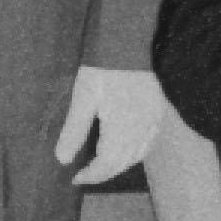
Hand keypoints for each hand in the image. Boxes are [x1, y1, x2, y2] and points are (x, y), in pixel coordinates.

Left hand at [55, 64, 167, 185]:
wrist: (127, 43)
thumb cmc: (103, 69)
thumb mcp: (83, 98)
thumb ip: (74, 131)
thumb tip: (63, 159)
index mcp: (121, 128)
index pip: (106, 164)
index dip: (91, 175)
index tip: (75, 177)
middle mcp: (141, 129)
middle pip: (123, 162)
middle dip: (103, 173)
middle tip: (85, 174)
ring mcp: (153, 120)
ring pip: (137, 155)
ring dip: (119, 164)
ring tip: (102, 165)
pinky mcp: (158, 112)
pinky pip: (149, 142)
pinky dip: (136, 152)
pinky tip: (126, 150)